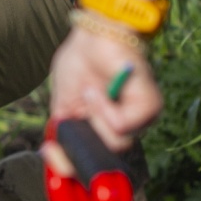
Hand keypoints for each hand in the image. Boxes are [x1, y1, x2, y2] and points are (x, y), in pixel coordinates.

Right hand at [49, 25, 162, 152]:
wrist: (93, 35)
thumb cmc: (80, 63)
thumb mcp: (61, 106)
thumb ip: (60, 136)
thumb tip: (52, 161)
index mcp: (105, 129)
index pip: (98, 163)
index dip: (76, 166)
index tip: (54, 154)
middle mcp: (125, 128)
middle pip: (105, 158)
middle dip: (83, 137)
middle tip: (77, 108)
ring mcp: (139, 119)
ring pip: (115, 143)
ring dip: (94, 115)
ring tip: (91, 91)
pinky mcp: (149, 108)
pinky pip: (122, 126)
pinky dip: (104, 109)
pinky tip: (100, 90)